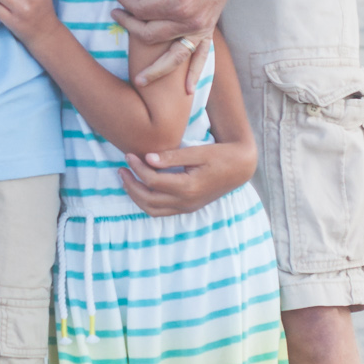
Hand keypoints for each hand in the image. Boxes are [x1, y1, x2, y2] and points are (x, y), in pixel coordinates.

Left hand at [113, 0, 237, 84]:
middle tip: (115, 16)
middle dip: (129, 27)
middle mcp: (190, 21)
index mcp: (178, 3)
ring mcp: (201, 28)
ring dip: (157, 70)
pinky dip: (195, 72)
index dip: (126, 2)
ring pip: (174, 56)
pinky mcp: (208, 28)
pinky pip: (202, 55)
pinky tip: (188, 88)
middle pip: (151, 34)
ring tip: (140, 82)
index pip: (142, 10)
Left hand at [119, 139, 255, 215]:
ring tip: (126, 179)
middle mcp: (187, 201)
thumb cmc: (222, 155)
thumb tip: (147, 157)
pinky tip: (141, 187)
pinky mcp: (188, 207)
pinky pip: (161, 211)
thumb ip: (173, 156)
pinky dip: (147, 202)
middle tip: (121, 168)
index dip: (137, 168)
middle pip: (148, 200)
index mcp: (189, 186)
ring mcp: (188, 207)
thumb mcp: (199, 151)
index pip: (153, 181)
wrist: (241, 167)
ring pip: (153, 210)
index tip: (129, 155)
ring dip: (136, 196)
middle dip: (131, 185)